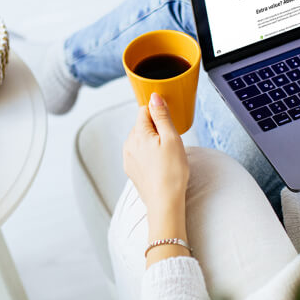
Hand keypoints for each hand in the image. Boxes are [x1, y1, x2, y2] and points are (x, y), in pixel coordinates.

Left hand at [122, 93, 188, 214]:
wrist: (164, 202)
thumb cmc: (171, 172)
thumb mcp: (171, 138)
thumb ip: (162, 116)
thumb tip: (154, 97)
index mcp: (138, 133)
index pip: (144, 110)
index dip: (159, 115)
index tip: (169, 125)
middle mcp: (128, 144)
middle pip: (142, 125)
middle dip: (157, 129)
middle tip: (170, 144)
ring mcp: (128, 157)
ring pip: (141, 140)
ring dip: (152, 142)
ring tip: (166, 157)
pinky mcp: (130, 169)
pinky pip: (139, 153)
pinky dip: (148, 155)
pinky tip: (159, 165)